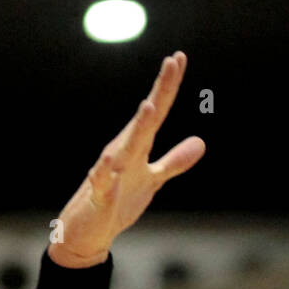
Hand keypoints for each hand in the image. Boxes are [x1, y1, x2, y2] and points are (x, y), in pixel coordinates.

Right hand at [51, 52, 204, 264]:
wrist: (88, 232)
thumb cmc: (118, 202)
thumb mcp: (152, 179)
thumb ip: (174, 161)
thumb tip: (201, 142)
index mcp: (136, 147)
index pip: (157, 112)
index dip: (168, 86)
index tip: (179, 57)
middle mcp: (122, 152)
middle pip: (145, 120)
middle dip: (159, 92)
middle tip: (171, 62)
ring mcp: (109, 172)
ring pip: (124, 147)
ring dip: (137, 128)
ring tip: (148, 107)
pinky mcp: (98, 195)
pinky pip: (101, 183)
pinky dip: (104, 173)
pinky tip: (108, 163)